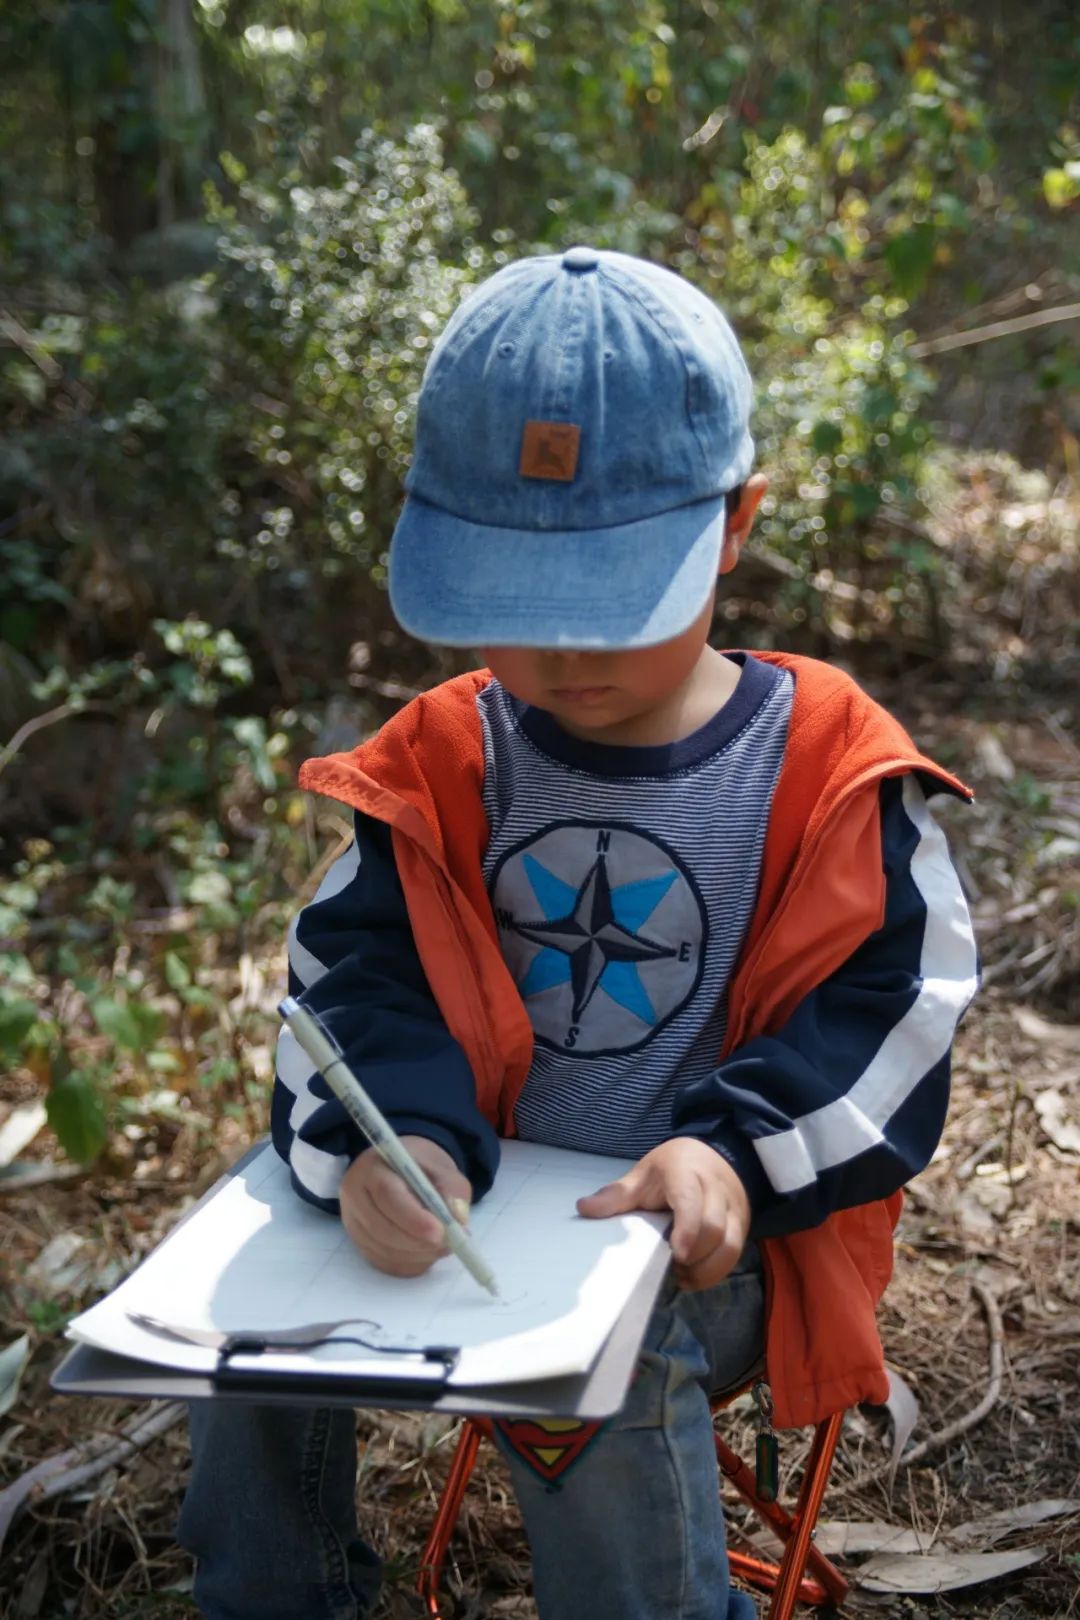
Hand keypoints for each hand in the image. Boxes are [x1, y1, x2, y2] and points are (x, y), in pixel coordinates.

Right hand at [340, 1137, 471, 1276]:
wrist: (403, 1173)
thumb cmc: (422, 1170)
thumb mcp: (443, 1170)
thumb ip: (452, 1190)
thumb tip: (457, 1217)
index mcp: (372, 1168)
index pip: (387, 1195)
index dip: (414, 1218)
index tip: (440, 1232)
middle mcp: (355, 1196)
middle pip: (382, 1228)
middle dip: (418, 1242)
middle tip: (449, 1243)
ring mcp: (353, 1223)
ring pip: (384, 1250)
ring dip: (418, 1254)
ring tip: (444, 1246)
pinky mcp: (360, 1244)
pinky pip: (385, 1263)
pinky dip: (411, 1264)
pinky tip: (428, 1252)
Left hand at [576, 1138, 750, 1290]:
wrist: (715, 1155)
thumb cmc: (672, 1169)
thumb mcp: (642, 1175)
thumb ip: (616, 1195)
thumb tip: (583, 1208)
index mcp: (686, 1173)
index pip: (691, 1200)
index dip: (687, 1228)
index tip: (677, 1253)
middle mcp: (716, 1190)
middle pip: (715, 1228)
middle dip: (694, 1256)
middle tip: (671, 1264)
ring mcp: (733, 1208)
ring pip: (730, 1245)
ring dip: (706, 1270)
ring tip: (682, 1274)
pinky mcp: (742, 1225)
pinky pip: (735, 1254)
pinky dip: (715, 1272)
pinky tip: (694, 1275)